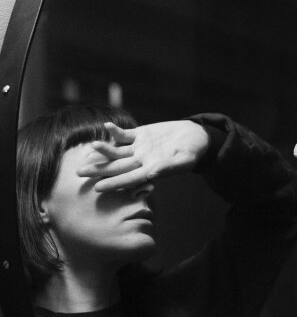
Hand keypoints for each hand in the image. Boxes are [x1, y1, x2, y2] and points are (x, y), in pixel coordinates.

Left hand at [77, 120, 208, 191]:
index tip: (98, 188)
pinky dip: (115, 132)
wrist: (196, 137)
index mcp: (151, 169)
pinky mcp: (142, 134)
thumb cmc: (194, 151)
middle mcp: (142, 160)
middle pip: (116, 167)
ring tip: (88, 151)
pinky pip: (125, 135)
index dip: (113, 183)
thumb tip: (151, 175)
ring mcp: (140, 147)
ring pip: (117, 151)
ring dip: (103, 151)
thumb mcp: (185, 160)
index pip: (128, 178)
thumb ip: (168, 168)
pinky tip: (106, 128)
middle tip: (79, 174)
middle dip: (99, 170)